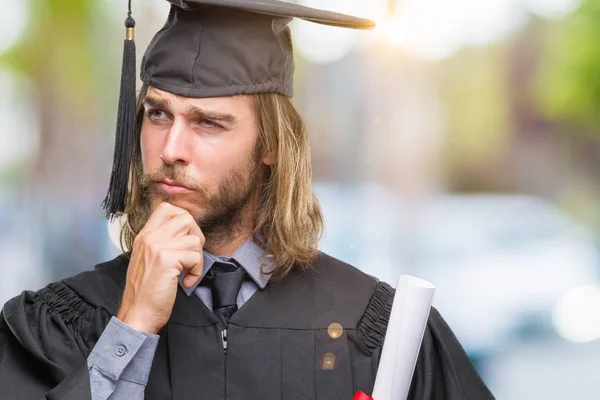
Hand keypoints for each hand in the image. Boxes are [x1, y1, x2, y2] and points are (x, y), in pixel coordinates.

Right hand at [116, 202, 204, 333]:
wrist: (137, 314)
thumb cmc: (146, 292)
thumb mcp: (148, 260)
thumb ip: (162, 243)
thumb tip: (187, 234)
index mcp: (144, 236)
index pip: (167, 208)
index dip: (183, 219)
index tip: (186, 239)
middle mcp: (150, 237)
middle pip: (186, 218)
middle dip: (196, 237)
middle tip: (191, 256)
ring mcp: (157, 247)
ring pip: (194, 238)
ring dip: (198, 259)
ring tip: (188, 273)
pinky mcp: (167, 259)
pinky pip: (195, 256)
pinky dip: (197, 272)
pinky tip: (186, 282)